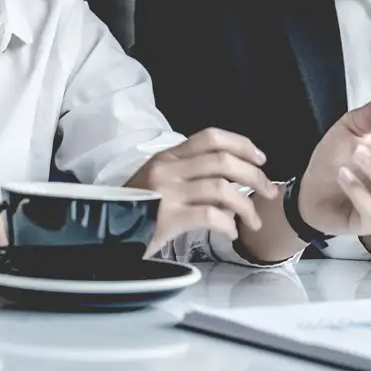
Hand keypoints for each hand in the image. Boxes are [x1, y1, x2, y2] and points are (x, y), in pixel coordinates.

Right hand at [125, 128, 276, 254]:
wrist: (101, 233)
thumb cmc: (132, 209)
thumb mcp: (155, 181)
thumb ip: (186, 174)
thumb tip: (226, 180)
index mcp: (167, 157)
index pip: (210, 137)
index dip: (241, 144)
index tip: (260, 158)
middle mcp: (168, 170)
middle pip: (223, 161)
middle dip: (254, 176)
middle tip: (268, 191)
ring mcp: (167, 193)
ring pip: (222, 189)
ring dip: (247, 205)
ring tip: (252, 220)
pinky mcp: (167, 219)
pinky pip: (210, 216)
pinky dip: (228, 224)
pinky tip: (232, 232)